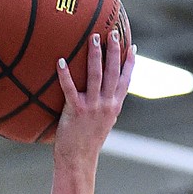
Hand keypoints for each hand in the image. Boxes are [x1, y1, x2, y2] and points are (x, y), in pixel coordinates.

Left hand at [54, 30, 134, 166]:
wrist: (78, 161)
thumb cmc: (87, 143)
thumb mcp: (102, 125)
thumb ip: (105, 109)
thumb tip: (105, 100)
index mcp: (114, 106)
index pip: (126, 80)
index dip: (130, 63)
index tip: (132, 47)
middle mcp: (106, 104)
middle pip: (113, 72)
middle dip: (114, 51)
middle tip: (112, 32)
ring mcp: (92, 107)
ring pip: (96, 75)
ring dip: (95, 55)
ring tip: (93, 38)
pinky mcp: (76, 111)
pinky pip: (70, 89)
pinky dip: (65, 75)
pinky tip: (60, 62)